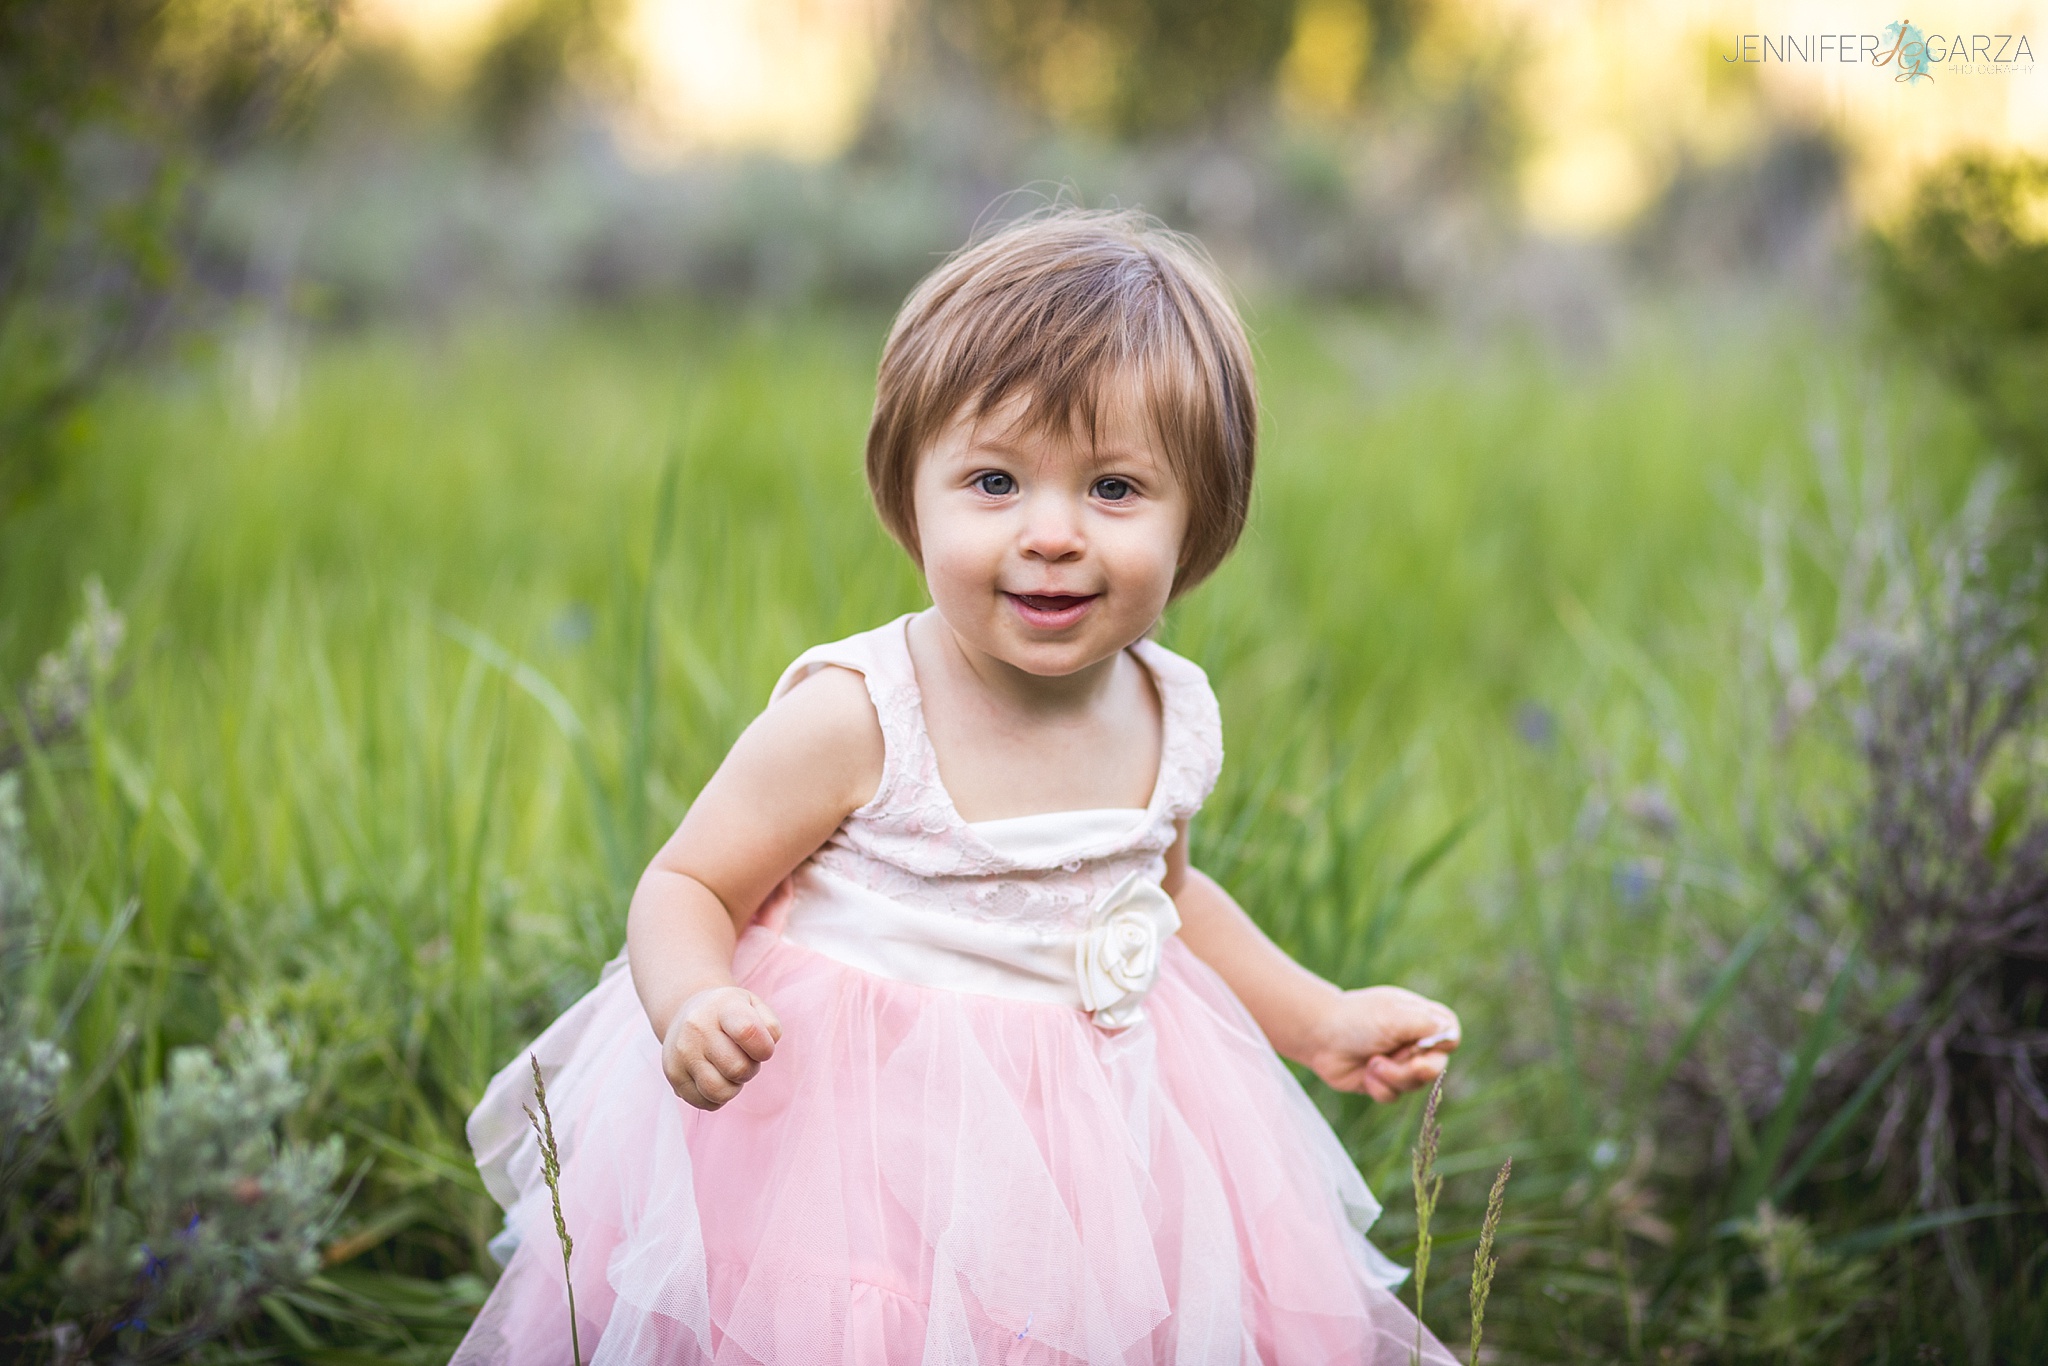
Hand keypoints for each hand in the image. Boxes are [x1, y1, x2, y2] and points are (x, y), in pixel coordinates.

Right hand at [661, 985, 782, 1110]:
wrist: (686, 1013)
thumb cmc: (728, 1014)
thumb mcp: (753, 1006)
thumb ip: (770, 1026)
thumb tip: (767, 1047)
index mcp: (722, 1007)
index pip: (748, 1031)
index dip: (764, 1048)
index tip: (763, 1049)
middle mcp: (697, 1028)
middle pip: (738, 1069)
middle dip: (750, 1070)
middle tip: (744, 1059)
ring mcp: (682, 1053)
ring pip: (720, 1092)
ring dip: (733, 1087)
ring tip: (729, 1070)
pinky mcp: (673, 1074)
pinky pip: (705, 1103)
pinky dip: (717, 1098)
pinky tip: (714, 1078)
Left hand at [1300, 985, 1458, 1103]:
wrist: (1319, 1035)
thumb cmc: (1356, 1019)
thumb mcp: (1392, 1016)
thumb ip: (1424, 1024)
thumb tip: (1450, 1031)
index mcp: (1423, 1018)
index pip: (1451, 1035)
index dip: (1440, 1046)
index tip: (1420, 1046)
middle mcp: (1415, 1041)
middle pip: (1436, 1067)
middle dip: (1412, 1070)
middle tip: (1391, 1061)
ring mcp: (1400, 1062)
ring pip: (1414, 1085)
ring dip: (1391, 1077)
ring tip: (1371, 1063)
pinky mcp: (1384, 1081)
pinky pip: (1393, 1095)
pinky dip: (1378, 1086)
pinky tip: (1364, 1073)